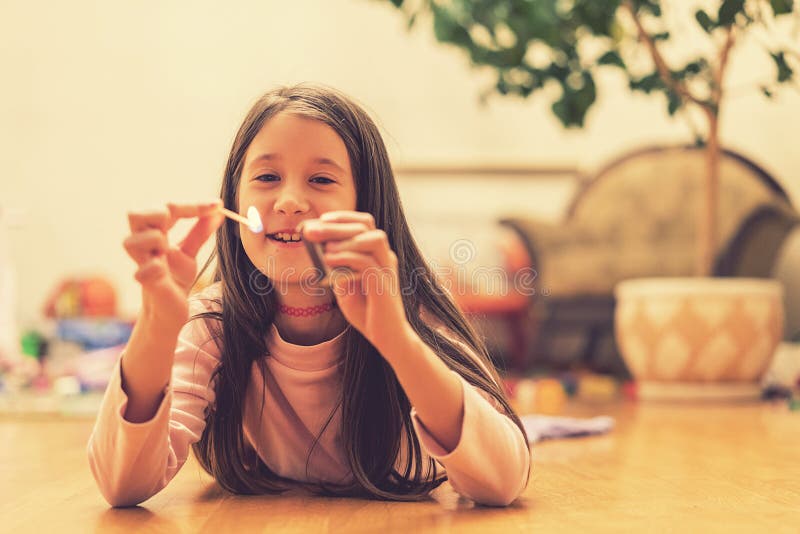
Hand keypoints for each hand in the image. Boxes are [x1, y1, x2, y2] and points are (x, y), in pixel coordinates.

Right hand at [124, 200, 223, 328]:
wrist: (172, 310)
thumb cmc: (175, 278)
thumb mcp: (190, 251)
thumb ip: (200, 231)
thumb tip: (218, 209)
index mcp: (153, 233)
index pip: (164, 208)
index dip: (191, 205)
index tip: (217, 206)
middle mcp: (143, 246)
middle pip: (135, 215)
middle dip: (159, 213)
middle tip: (177, 223)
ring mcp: (142, 264)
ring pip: (132, 241)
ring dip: (156, 240)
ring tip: (167, 252)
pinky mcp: (146, 284)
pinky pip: (143, 272)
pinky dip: (155, 268)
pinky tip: (163, 270)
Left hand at [301, 211, 410, 352]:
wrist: (386, 336)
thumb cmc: (366, 310)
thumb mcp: (344, 284)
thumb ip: (336, 267)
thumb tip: (320, 249)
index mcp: (377, 254)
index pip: (364, 223)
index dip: (342, 217)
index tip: (320, 220)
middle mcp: (385, 256)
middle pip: (366, 226)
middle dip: (335, 225)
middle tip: (310, 230)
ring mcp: (387, 269)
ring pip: (373, 238)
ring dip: (345, 238)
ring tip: (323, 247)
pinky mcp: (384, 283)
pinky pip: (367, 263)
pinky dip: (346, 258)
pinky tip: (329, 260)